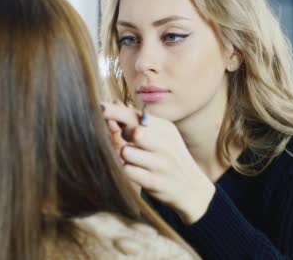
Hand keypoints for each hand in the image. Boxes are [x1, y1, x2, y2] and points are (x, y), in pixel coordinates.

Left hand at [101, 101, 215, 224]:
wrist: (192, 188)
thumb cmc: (169, 158)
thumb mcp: (162, 137)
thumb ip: (137, 122)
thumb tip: (112, 103)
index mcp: (166, 129)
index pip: (137, 116)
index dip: (116, 111)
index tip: (100, 108)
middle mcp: (166, 144)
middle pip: (133, 131)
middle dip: (123, 135)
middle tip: (128, 142)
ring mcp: (161, 164)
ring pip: (126, 152)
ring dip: (124, 156)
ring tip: (134, 160)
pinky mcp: (155, 182)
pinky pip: (128, 171)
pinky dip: (126, 171)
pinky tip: (136, 172)